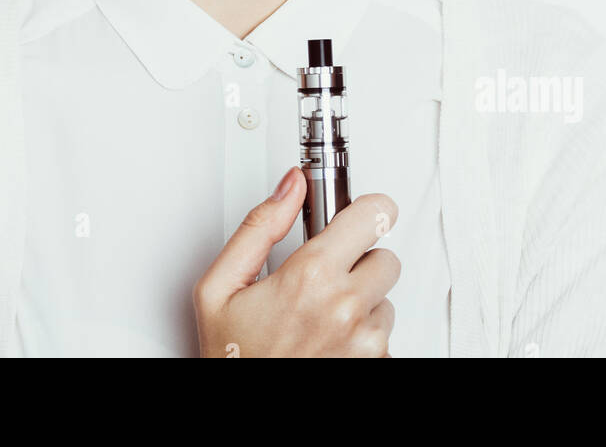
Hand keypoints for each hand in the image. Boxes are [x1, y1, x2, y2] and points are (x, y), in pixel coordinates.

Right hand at [193, 165, 399, 356]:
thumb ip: (259, 226)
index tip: (361, 213)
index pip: (373, 216)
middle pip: (385, 257)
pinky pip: (385, 337)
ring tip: (319, 318)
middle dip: (360, 261)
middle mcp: (345, 308)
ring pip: (385, 300)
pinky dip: (363, 337)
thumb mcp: (220, 287)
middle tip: (325, 276)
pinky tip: (329, 342)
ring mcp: (365, 342)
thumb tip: (290, 186)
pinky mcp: (376, 366)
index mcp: (310, 276)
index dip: (368, 209)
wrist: (243, 419)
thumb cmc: (231, 359)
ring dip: (362, 304)